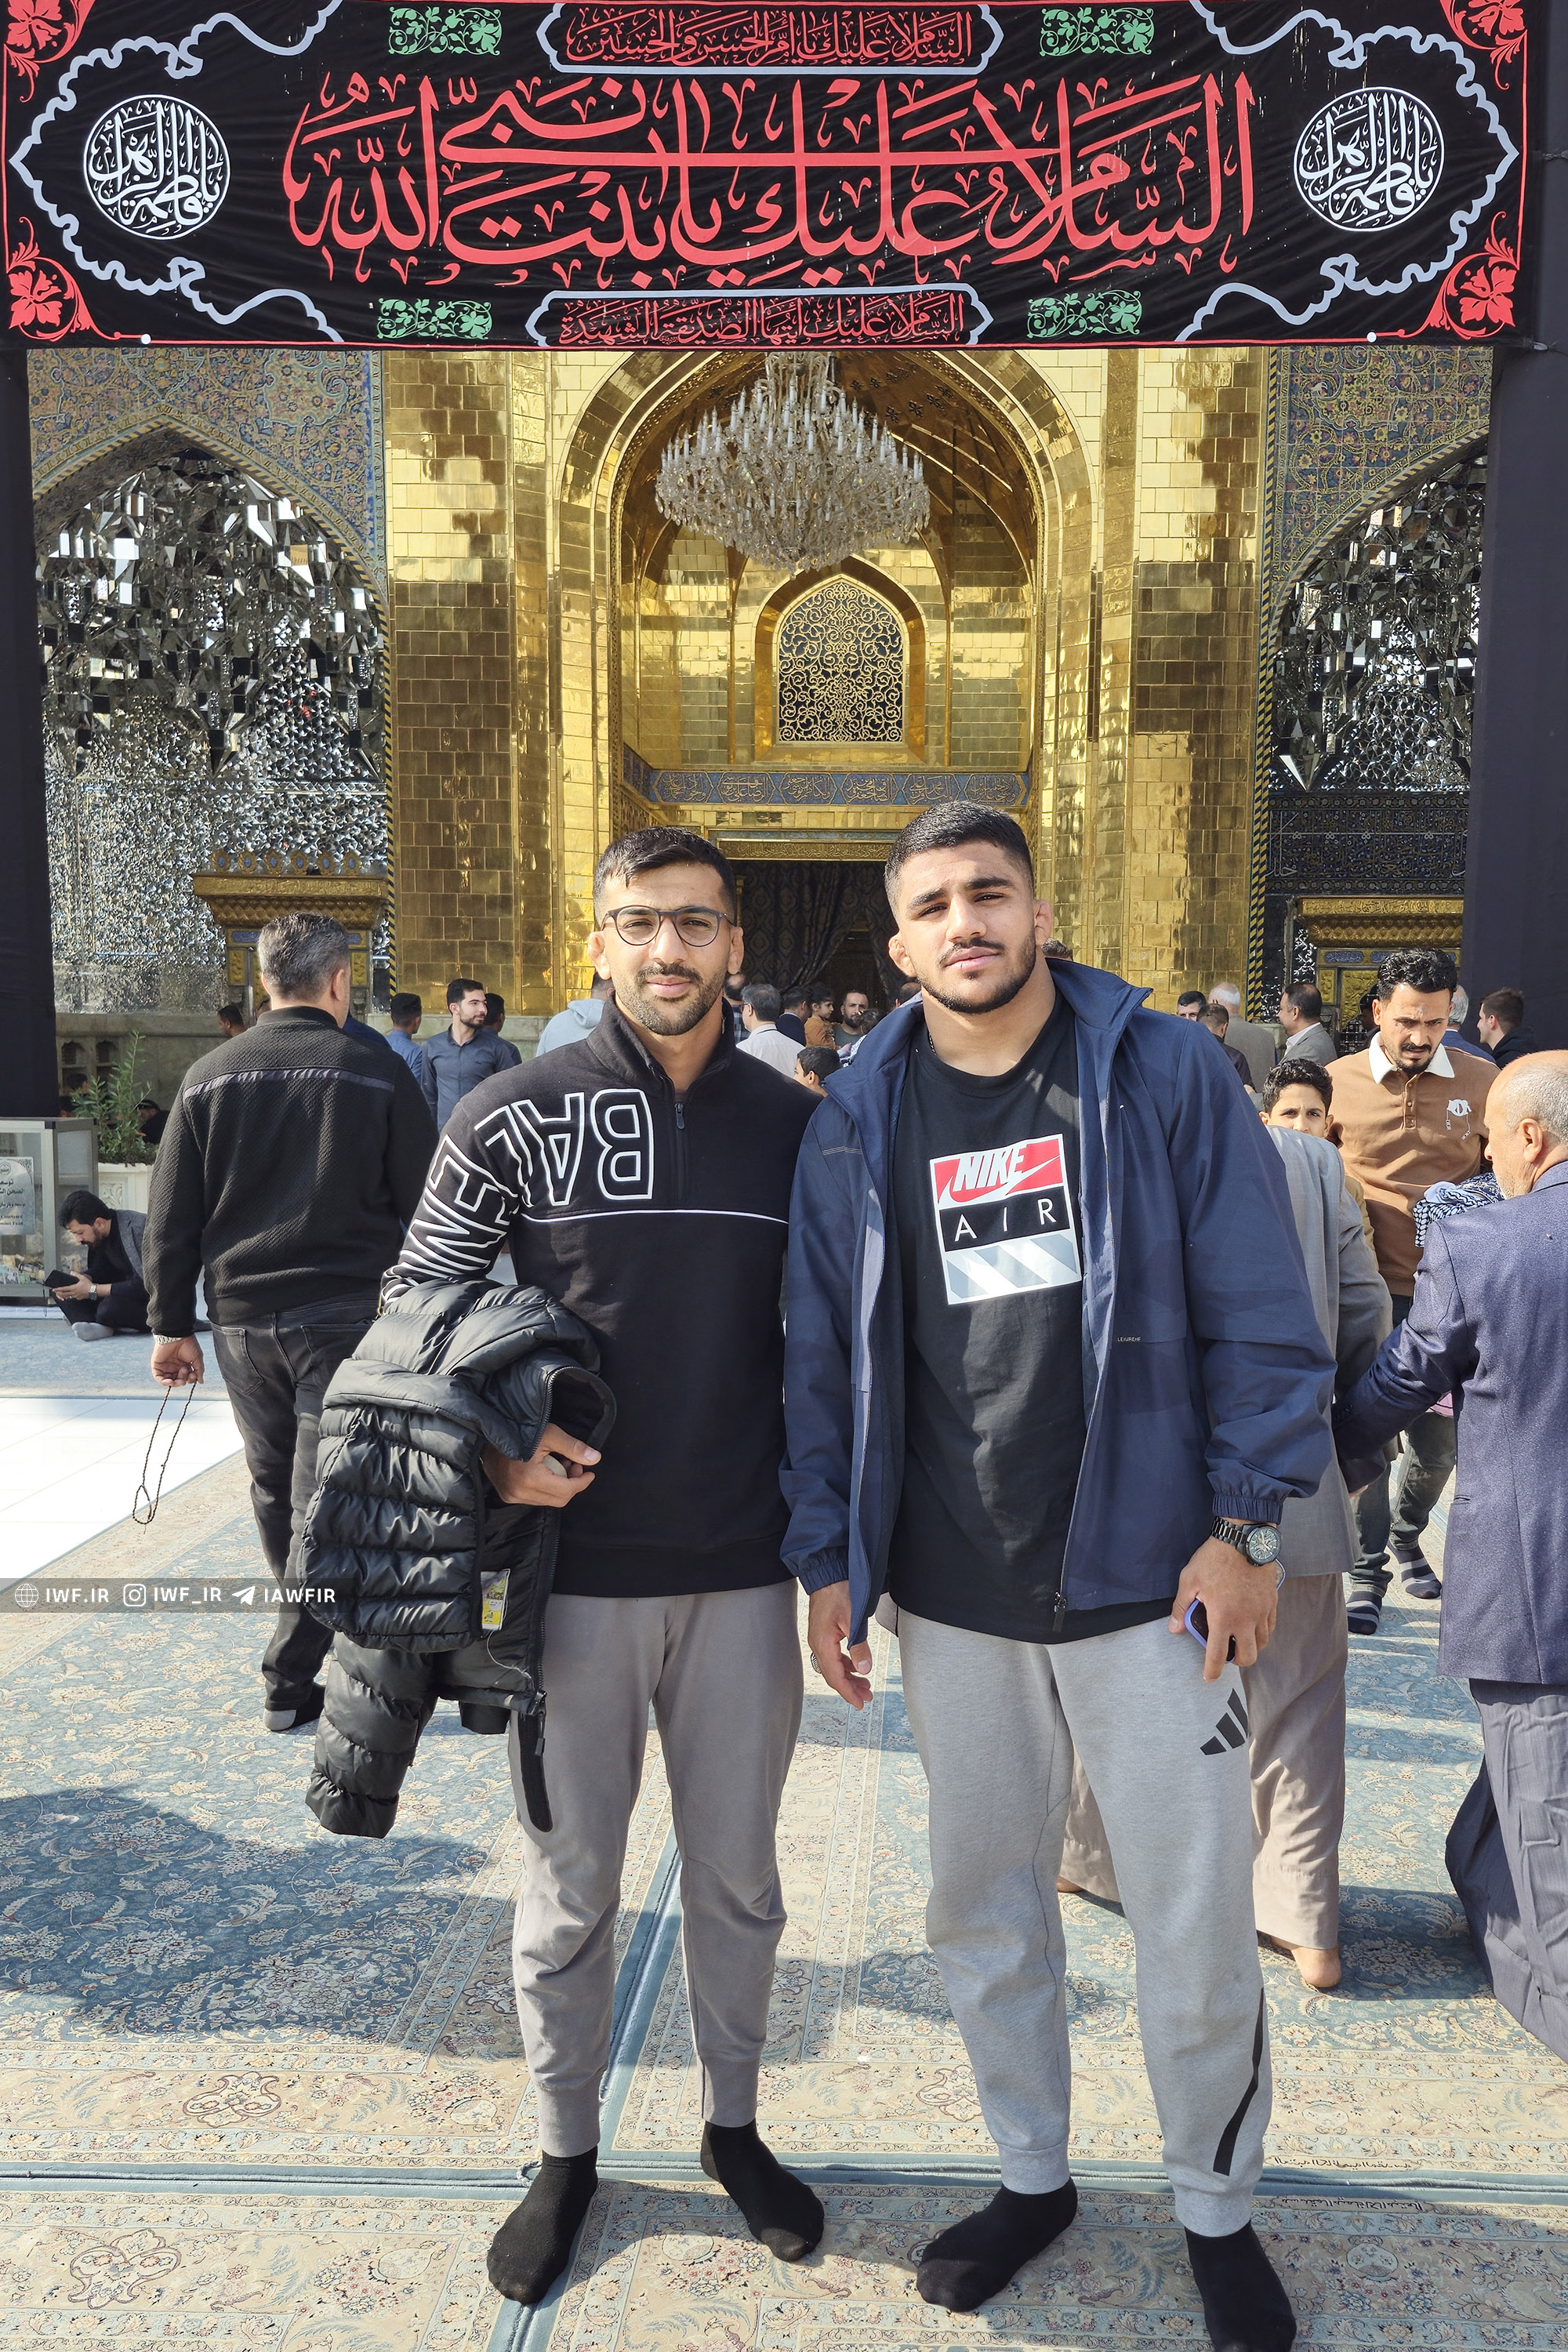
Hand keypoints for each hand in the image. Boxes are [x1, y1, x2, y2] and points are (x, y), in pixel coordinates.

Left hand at [55, 1275, 93, 1301]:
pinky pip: (74, 1298)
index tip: (53, 1289)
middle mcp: (73, 1293)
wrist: (94, 1290)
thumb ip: (76, 1275)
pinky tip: (72, 1296)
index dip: (58, 1289)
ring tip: (62, 1295)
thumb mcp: (82, 1278)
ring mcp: (76, 1296)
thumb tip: (71, 1272)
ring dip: (64, 1296)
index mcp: (73, 1288)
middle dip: (59, 1293)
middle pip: (64, 1294)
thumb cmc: (88, 1284)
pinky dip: (71, 1297)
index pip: (63, 1289)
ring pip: (68, 1297)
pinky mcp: (79, 1298)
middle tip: (56, 1293)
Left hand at [151, 1336, 203, 1387]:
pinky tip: (169, 1381)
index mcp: (184, 1365)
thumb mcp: (197, 1358)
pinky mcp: (157, 1365)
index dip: (190, 1379)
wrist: (178, 1335)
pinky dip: (163, 1381)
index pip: (186, 1378)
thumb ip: (199, 1370)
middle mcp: (175, 1366)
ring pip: (167, 1380)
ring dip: (173, 1384)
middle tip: (185, 1377)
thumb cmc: (189, 1344)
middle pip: (177, 1380)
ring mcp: (166, 1366)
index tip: (193, 1375)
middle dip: (182, 1381)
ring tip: (177, 1381)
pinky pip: (158, 1377)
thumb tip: (200, 1381)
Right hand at [482, 1424, 600, 1508]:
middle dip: (572, 1483)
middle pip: (559, 1499)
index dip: (582, 1482)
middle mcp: (520, 1492)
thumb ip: (573, 1448)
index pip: (566, 1491)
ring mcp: (512, 1496)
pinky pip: (536, 1498)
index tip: (589, 1472)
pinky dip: (546, 1487)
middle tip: (574, 1465)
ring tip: (560, 1464)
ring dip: (559, 1485)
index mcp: (530, 1478)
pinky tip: (546, 1470)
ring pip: (548, 1500)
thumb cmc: (519, 1431)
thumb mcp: (549, 1434)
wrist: (488, 1434)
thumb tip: (595, 1458)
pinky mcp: (508, 1496)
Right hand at [807, 1580, 872, 1709]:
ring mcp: (819, 1638)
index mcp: (823, 1644)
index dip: (848, 1693)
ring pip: (833, 1666)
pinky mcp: (823, 1632)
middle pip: (833, 1675)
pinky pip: (833, 1656)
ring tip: (864, 1684)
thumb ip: (859, 1646)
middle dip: (850, 1688)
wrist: (827, 1573)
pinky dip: (845, 1664)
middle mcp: (817, 1644)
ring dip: (848, 1677)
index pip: (835, 1677)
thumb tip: (864, 1669)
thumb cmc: (838, 1590)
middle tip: (866, 1697)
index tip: (859, 1703)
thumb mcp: (853, 1618)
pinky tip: (854, 1665)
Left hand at [1168, 1535, 1279, 1682]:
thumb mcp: (1189, 1580)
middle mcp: (1245, 1620)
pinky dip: (1262, 1632)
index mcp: (1223, 1618)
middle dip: (1236, 1662)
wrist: (1244, 1538)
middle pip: (1248, 1657)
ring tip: (1239, 1639)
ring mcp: (1261, 1612)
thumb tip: (1174, 1628)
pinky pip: (1270, 1626)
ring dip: (1251, 1647)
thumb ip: (1181, 1607)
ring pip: (1263, 1643)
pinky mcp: (1272, 1602)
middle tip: (1226, 1654)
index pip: (1218, 1656)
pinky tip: (1252, 1625)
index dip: (1212, 1672)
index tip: (1209, 1677)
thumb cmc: (1214, 1558)